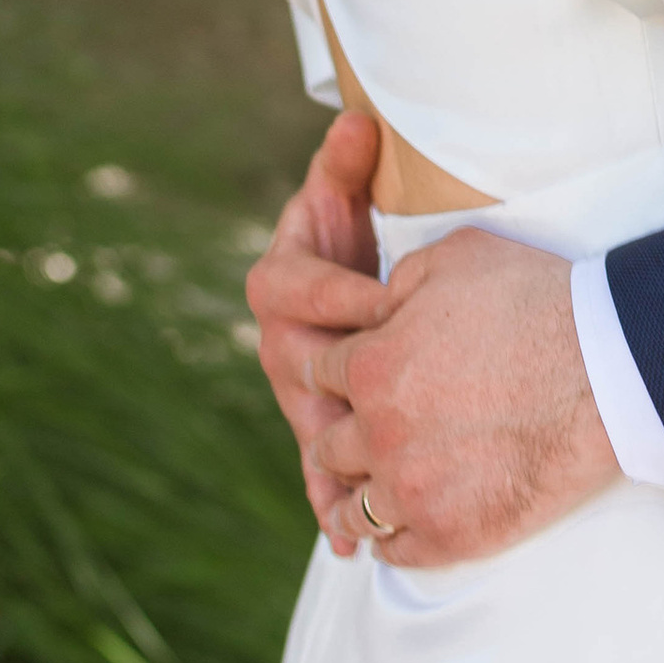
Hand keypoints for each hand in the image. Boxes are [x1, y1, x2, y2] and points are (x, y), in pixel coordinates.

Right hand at [247, 110, 388, 546]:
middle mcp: (284, 342)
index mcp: (285, 282)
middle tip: (377, 406)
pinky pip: (321, 474)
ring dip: (330, 469)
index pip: (290, 285)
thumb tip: (357, 118)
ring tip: (354, 505)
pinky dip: (333, 510)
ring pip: (310, 432)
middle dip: (333, 391)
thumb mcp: (353, 198)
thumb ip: (348, 165)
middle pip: (295, 368)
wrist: (362, 285)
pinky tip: (351, 544)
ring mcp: (300, 394)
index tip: (380, 298)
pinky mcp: (322, 432)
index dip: (333, 291)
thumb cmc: (359, 234)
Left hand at [304, 231, 619, 566]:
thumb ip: (399, 279)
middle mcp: (378, 433)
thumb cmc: (541, 303)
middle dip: (347, 434)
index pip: (323, 376)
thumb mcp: (460, 254)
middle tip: (370, 435)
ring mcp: (411, 491)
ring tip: (378, 495)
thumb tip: (377, 302)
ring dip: (362, 497)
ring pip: (353, 509)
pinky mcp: (451, 535)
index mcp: (371, 365)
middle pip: (329, 446)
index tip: (360, 380)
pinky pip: (397, 554)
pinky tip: (409, 528)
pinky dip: (398, 542)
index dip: (343, 373)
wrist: (612, 372)